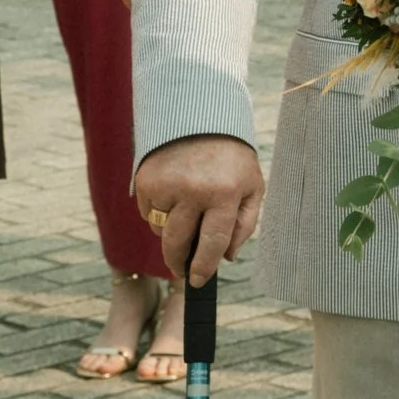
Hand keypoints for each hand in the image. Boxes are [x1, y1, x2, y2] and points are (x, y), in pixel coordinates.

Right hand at [135, 134, 263, 285]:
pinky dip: (158, 212)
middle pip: (178, 242)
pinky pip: (148, 212)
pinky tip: (173, 193)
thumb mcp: (252, 186)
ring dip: (171, 230)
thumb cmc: (232, 159)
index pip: (212, 242)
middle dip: (178, 261)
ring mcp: (166, 184)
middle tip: (181, 269)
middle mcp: (193, 190)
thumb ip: (244, 224)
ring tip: (187, 209)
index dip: (204, 267)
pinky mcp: (145, 179)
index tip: (198, 281)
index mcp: (224, 193)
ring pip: (161, 229)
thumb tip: (227, 258)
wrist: (202, 117)